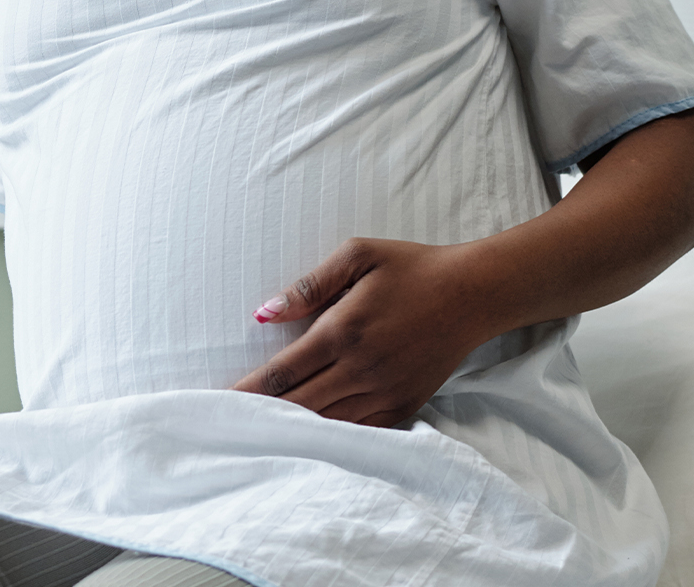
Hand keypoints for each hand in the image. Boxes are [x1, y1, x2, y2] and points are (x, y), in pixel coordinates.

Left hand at [230, 237, 500, 427]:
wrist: (474, 293)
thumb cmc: (410, 267)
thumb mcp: (357, 256)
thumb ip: (308, 286)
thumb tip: (263, 314)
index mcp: (343, 330)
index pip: (283, 373)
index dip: (247, 392)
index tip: (219, 403)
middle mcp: (362, 367)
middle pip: (299, 407)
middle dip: (261, 417)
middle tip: (228, 425)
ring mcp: (385, 391)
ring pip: (327, 424)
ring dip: (292, 431)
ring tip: (259, 434)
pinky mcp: (404, 405)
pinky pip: (360, 431)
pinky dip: (331, 436)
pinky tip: (308, 438)